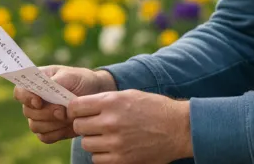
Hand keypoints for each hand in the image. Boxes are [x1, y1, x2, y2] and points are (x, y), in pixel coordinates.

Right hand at [15, 65, 115, 143]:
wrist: (94, 95)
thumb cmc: (80, 80)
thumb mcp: (72, 75)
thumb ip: (57, 80)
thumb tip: (46, 87)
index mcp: (35, 83)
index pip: (19, 91)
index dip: (25, 98)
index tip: (39, 101)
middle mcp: (34, 101)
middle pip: (27, 112)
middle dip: (46, 113)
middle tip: (62, 111)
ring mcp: (40, 117)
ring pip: (35, 126)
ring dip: (53, 124)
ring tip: (68, 117)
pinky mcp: (48, 130)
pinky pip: (45, 137)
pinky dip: (57, 133)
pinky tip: (69, 126)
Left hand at [68, 89, 192, 163]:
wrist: (179, 128)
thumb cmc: (154, 108)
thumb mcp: (129, 95)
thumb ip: (104, 100)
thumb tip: (81, 106)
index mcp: (111, 102)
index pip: (75, 107)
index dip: (76, 110)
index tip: (81, 113)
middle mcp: (110, 122)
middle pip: (78, 126)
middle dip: (85, 125)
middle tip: (96, 125)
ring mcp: (115, 142)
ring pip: (86, 144)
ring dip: (94, 141)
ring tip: (108, 137)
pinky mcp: (121, 160)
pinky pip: (97, 159)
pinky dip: (102, 154)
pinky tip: (114, 148)